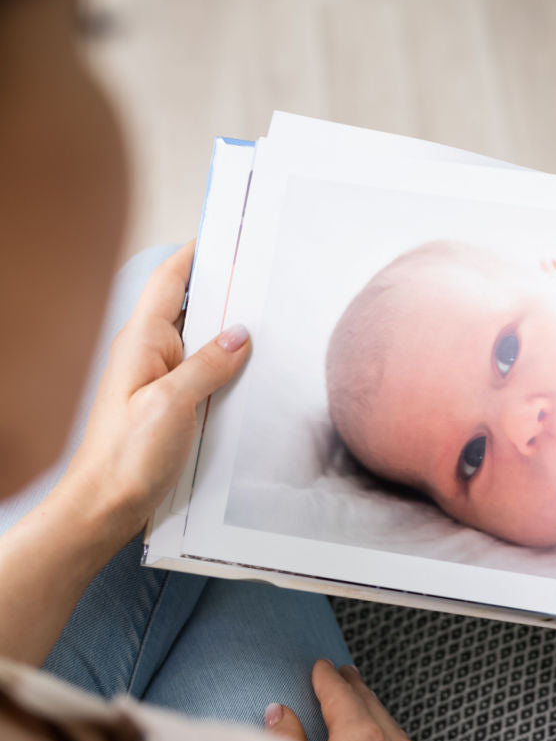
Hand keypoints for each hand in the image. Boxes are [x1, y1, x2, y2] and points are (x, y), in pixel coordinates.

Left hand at [61, 242, 249, 543]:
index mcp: (142, 341)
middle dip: (223, 286)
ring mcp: (158, 377)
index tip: (228, 235)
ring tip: (266, 315)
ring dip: (227, 327)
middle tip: (261, 273)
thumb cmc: (126, 457)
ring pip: (199, 338)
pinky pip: (202, 368)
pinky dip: (225, 361)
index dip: (197, 253)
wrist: (105, 505)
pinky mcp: (169, 401)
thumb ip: (209, 364)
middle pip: (189, 304)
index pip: (170, 280)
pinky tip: (249, 367)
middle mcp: (148, 353)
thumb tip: (240, 334)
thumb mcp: (173, 403)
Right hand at [266, 659, 433, 740]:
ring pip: (390, 726)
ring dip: (371, 710)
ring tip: (358, 702)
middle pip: (370, 704)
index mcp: (361, 738)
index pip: (342, 695)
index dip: (328, 679)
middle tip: (341, 673)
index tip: (320, 668)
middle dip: (353, 686)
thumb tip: (279, 713)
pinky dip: (386, 735)